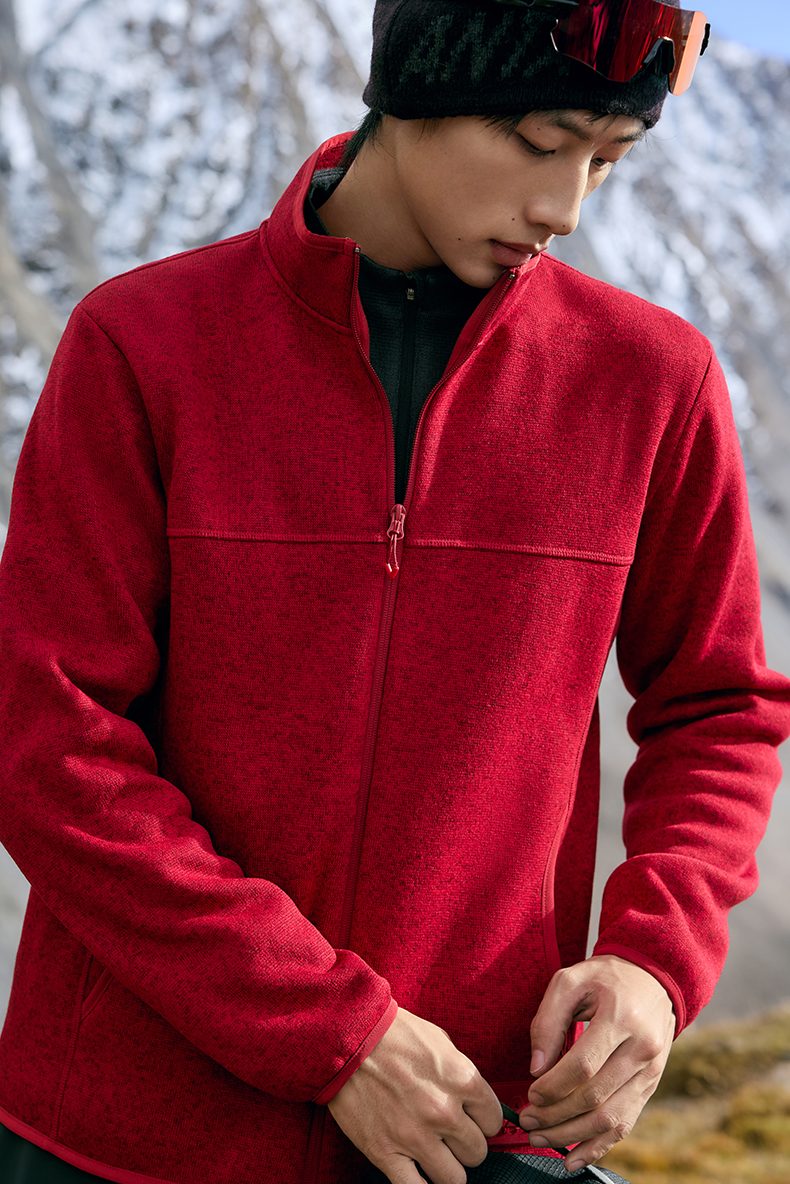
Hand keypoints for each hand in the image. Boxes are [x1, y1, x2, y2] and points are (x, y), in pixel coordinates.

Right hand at [327, 1006, 502, 1183]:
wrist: (347, 1037)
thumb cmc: (392, 1034)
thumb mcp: (440, 1042)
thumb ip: (461, 1075)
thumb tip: (474, 1102)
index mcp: (462, 1080)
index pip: (494, 1122)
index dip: (482, 1121)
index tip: (471, 1119)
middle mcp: (444, 1111)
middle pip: (476, 1152)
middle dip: (465, 1144)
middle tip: (450, 1134)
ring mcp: (415, 1136)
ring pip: (454, 1178)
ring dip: (446, 1166)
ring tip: (434, 1151)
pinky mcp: (386, 1152)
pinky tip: (417, 1171)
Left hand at [518, 955, 674, 1172]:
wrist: (652, 978)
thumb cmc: (604, 978)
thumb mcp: (570, 981)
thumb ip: (548, 1020)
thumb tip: (536, 1068)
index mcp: (621, 1017)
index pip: (584, 1066)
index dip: (553, 1086)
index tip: (530, 1093)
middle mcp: (642, 1049)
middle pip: (595, 1097)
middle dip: (556, 1115)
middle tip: (528, 1121)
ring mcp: (651, 1072)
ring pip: (610, 1118)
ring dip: (571, 1136)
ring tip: (541, 1139)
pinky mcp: (650, 1086)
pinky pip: (625, 1124)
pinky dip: (598, 1147)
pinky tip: (573, 1159)